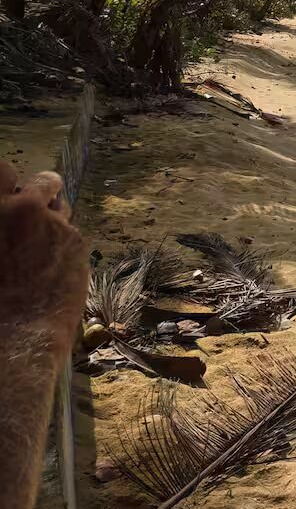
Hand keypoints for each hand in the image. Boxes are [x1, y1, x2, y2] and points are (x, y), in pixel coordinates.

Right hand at [0, 160, 87, 350]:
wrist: (12, 338)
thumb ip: (0, 226)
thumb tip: (6, 219)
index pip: (1, 170)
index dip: (5, 180)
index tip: (7, 192)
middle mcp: (20, 209)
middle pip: (42, 180)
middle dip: (39, 190)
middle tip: (30, 209)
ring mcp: (52, 223)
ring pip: (61, 205)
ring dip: (53, 217)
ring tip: (41, 243)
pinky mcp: (75, 240)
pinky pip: (70, 230)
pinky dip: (62, 241)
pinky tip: (51, 265)